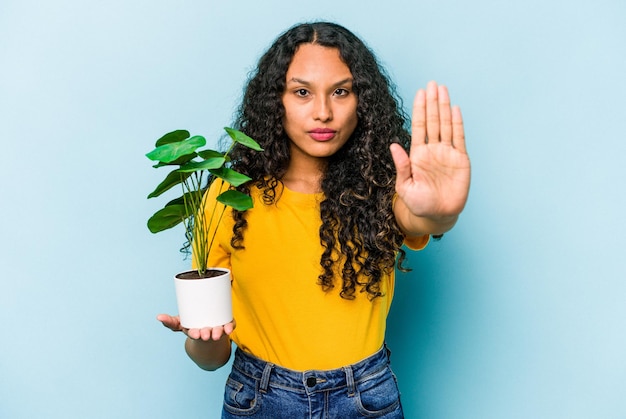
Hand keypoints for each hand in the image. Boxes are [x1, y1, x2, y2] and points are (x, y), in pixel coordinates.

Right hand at [156, 314, 235, 340]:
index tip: (195, 333)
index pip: (194, 333)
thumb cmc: (193, 325)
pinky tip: (229, 328)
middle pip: (207, 333)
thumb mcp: (180, 323)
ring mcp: (217, 329)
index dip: (194, 334)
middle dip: (206, 333)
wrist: (209, 333)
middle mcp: (207, 332)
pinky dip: (230, 327)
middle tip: (205, 334)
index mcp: (195, 332)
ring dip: (218, 332)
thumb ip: (170, 321)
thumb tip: (158, 317)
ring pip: (219, 331)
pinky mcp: (227, 325)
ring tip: (218, 333)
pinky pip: (229, 326)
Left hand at [390, 81, 470, 219]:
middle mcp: (432, 150)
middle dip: (432, 102)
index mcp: (417, 154)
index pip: (419, 127)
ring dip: (444, 107)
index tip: (419, 93)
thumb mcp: (405, 186)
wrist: (437, 215)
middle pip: (433, 121)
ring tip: (442, 90)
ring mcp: (447, 153)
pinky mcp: (460, 160)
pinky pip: (459, 138)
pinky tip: (455, 109)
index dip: (419, 109)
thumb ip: (402, 166)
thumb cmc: (418, 204)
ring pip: (445, 125)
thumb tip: (393, 145)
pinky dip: (457, 123)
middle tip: (432, 83)